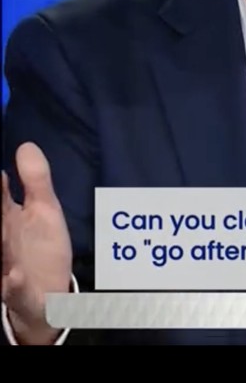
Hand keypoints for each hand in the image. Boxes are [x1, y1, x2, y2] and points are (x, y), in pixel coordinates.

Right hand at [2, 142, 72, 344]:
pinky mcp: (17, 289)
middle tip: (0, 197)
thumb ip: (35, 179)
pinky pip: (13, 286)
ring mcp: (6, 263)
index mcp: (7, 217)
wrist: (46, 293)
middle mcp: (2, 238)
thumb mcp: (45, 209)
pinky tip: (15, 275)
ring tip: (3, 229)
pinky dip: (14, 282)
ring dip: (0, 241)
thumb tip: (25, 145)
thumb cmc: (41, 248)